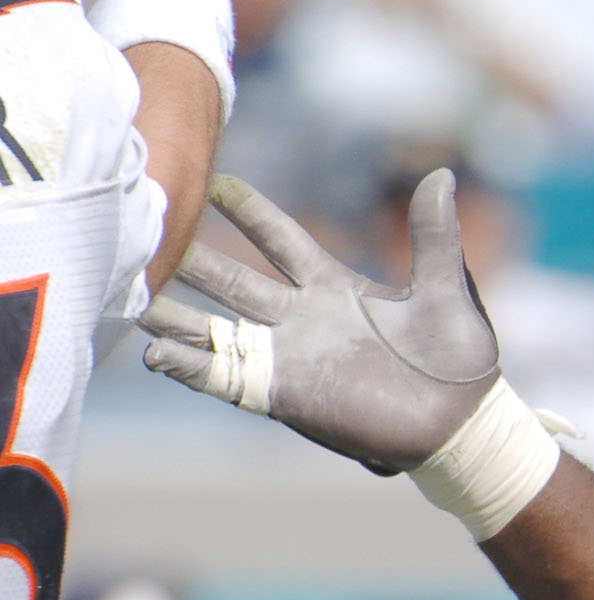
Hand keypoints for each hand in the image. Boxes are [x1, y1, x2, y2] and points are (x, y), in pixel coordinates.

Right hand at [142, 170, 500, 469]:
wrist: (460, 425)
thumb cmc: (459, 360)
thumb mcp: (447, 291)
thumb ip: (434, 236)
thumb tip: (441, 175)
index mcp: (335, 287)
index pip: (282, 238)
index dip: (249, 211)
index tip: (212, 181)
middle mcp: (301, 317)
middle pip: (231, 278)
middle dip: (188, 256)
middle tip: (143, 229)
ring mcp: (287, 356)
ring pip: (215, 326)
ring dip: (172, 312)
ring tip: (126, 292)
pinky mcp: (283, 394)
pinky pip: (225, 378)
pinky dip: (190, 366)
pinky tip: (155, 354)